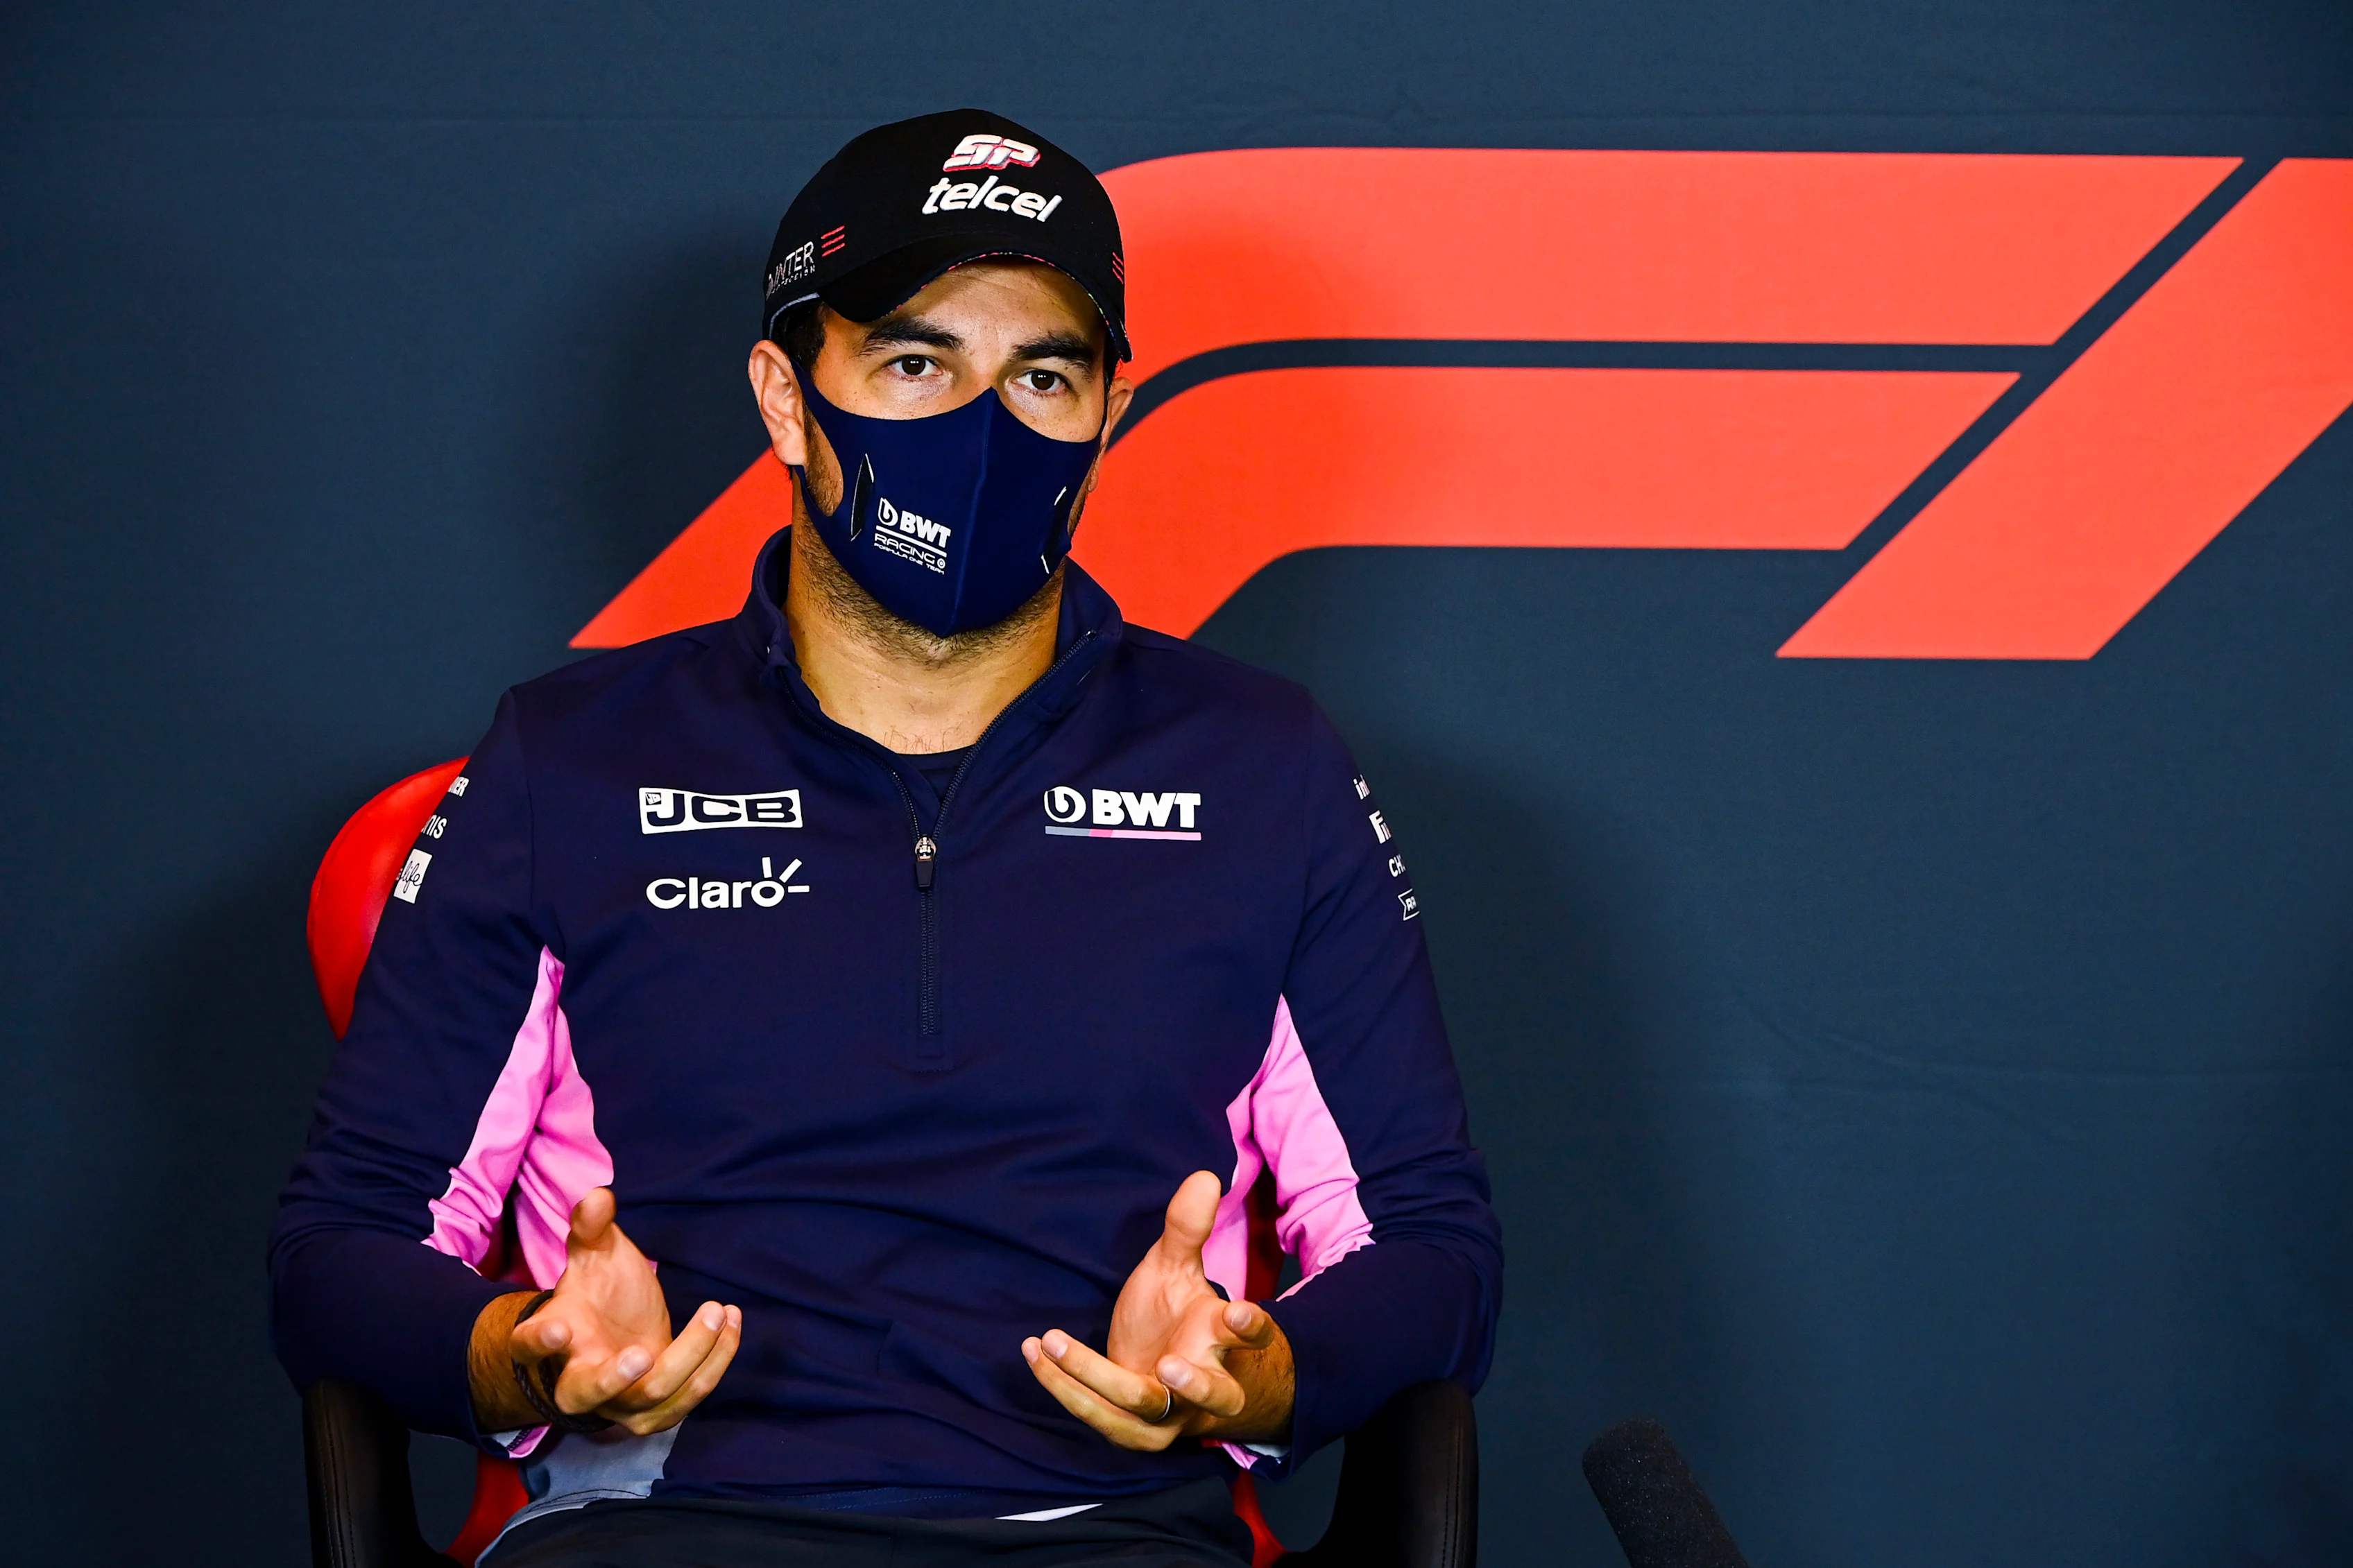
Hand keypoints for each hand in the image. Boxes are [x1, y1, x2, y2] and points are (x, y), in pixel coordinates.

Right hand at [468, 1187, 742, 1436]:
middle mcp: (579, 1380)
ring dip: (691, 1355)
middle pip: (586, 1394)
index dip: (539, 1341)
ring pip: (652, 1395)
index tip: (559, 1329)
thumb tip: (599, 1195)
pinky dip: (716, 1360)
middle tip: (642, 1354)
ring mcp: (619, 1403)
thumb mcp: (594, 1255)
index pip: (530, 1347)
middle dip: (613, 1380)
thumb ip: (592, 1228)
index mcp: (555, 1336)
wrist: (615, 1333)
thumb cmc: (597, 1291)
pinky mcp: (656, 1411)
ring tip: (717, 1311)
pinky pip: (689, 1397)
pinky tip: (731, 1322)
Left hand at [1022, 1170, 1295, 1450]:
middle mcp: (1208, 1385)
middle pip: (1216, 1396)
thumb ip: (1187, 1229)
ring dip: (1100, 1383)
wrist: (1168, 1376)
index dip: (1250, 1327)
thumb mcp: (1179, 1269)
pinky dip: (1063, 1384)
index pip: (1250, 1337)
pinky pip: (1098, 1414)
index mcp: (1223, 1341)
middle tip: (1171, 1365)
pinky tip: (1034, 1351)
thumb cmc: (1181, 1317)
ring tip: (1058, 1344)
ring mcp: (1170, 1415)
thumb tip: (1203, 1176)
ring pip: (1145, 1411)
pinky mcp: (1131, 1430)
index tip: (1240, 1312)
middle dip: (1198, 1386)